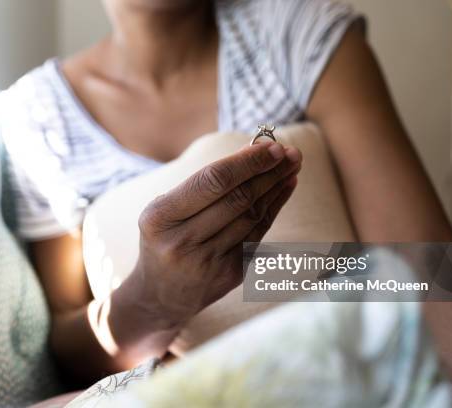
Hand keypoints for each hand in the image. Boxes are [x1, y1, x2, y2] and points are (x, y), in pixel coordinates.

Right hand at [129, 141, 301, 328]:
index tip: (271, 146)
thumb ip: (204, 185)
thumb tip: (254, 151)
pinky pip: (259, 233)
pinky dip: (275, 207)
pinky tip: (284, 188)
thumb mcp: (166, 209)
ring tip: (291, 165)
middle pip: (238, 198)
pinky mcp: (230, 275)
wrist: (160, 293)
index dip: (247, 162)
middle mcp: (182, 241)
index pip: (212, 181)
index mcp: (160, 217)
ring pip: (253, 216)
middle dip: (268, 171)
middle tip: (290, 151)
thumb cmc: (165, 237)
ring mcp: (208, 261)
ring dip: (276, 187)